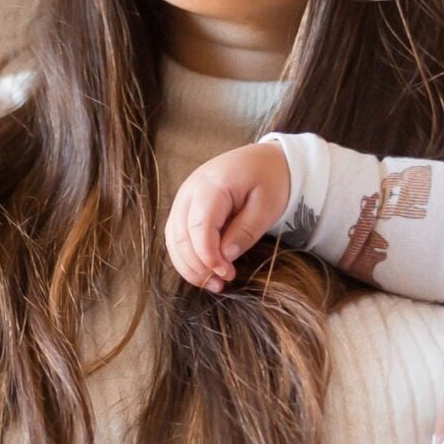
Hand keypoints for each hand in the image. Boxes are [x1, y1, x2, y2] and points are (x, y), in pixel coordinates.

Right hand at [166, 143, 293, 290]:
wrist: (265, 159)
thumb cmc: (270, 180)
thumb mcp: (267, 206)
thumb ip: (245, 231)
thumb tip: (225, 258)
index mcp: (213, 184)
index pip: (199, 227)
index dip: (208, 256)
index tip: (227, 275)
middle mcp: (190, 189)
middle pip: (180, 236)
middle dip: (197, 266)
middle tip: (221, 284)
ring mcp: (184, 197)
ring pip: (173, 239)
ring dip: (188, 266)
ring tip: (213, 283)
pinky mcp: (184, 207)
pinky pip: (176, 236)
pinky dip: (186, 257)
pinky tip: (205, 271)